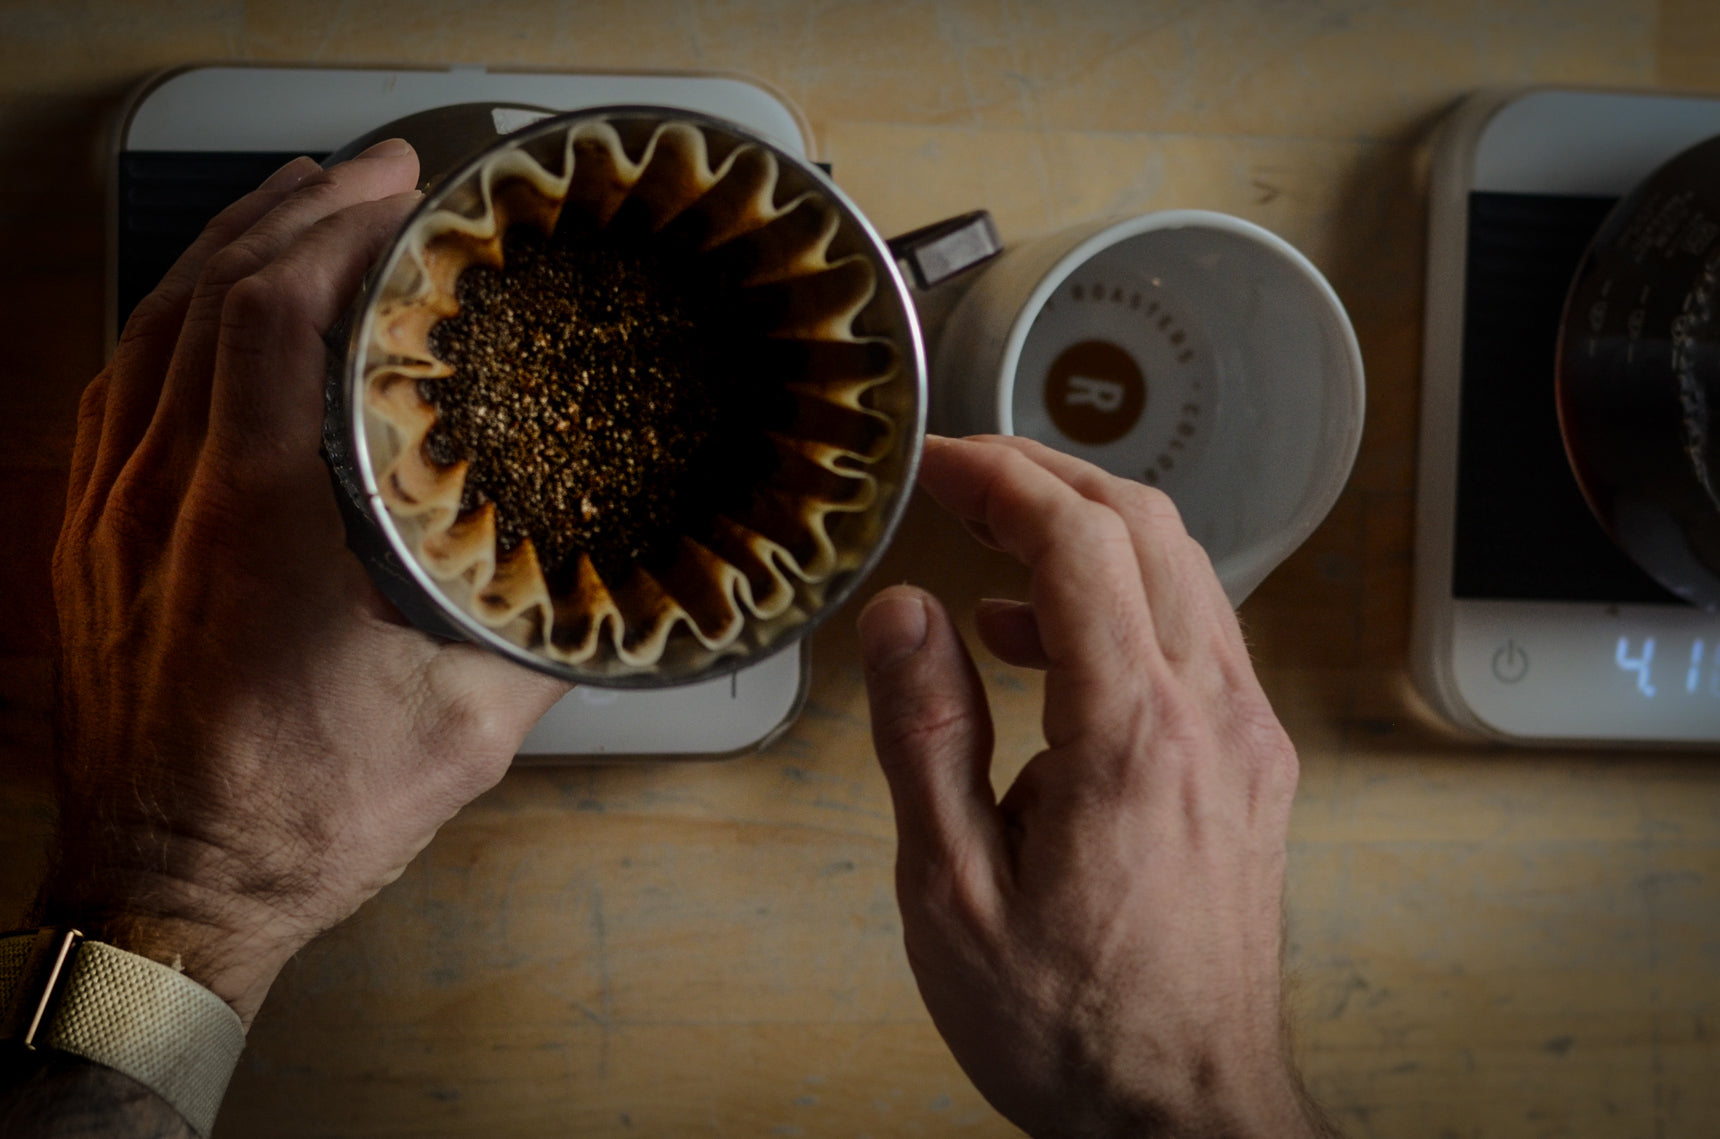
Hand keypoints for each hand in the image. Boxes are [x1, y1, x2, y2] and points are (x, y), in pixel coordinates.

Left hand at [43, 140, 567, 1027]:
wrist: (171, 890)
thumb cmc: (305, 811)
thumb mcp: (466, 727)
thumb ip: (543, 630)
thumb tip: (620, 572)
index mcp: (258, 521)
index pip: (271, 316)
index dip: (334, 228)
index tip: (398, 188)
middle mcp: (166, 495)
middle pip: (207, 295)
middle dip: (293, 211)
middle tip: (372, 172)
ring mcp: (112, 514)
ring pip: (152, 331)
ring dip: (229, 249)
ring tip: (302, 207)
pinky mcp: (88, 540)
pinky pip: (117, 388)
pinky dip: (172, 318)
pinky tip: (215, 303)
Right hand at [857, 435, 1329, 1137]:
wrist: (1184, 1112)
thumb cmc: (1072, 1026)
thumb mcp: (951, 892)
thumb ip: (923, 736)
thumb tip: (902, 614)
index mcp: (1134, 734)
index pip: (1080, 541)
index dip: (1001, 477)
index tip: (937, 463)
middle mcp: (1212, 717)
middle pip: (1148, 525)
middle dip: (1048, 477)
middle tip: (965, 475)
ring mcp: (1246, 738)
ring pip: (1183, 571)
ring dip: (1089, 534)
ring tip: (993, 555)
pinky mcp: (1252, 766)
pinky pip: (1195, 635)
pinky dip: (1121, 601)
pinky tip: (1046, 648)